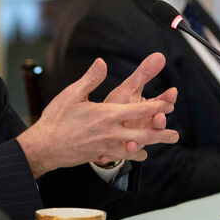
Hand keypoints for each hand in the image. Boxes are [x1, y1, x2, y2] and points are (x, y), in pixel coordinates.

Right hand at [16, 54, 179, 177]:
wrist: (45, 146)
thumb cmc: (56, 118)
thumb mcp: (72, 94)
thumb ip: (91, 78)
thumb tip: (102, 62)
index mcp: (106, 115)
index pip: (137, 110)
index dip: (155, 107)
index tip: (169, 103)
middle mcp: (110, 132)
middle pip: (142, 133)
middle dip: (160, 132)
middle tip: (175, 134)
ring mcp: (106, 145)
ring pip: (135, 146)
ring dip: (152, 144)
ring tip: (164, 143)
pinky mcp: (99, 154)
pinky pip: (121, 156)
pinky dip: (133, 154)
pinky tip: (140, 154)